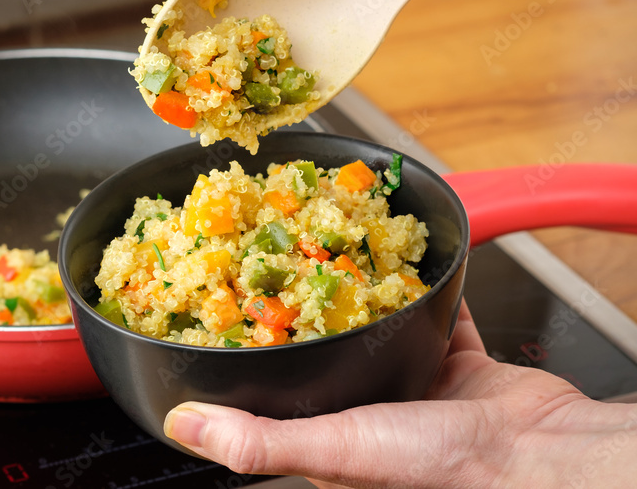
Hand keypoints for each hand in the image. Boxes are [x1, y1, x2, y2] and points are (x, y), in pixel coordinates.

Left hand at [163, 300, 636, 487]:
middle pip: (322, 345)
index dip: (247, 349)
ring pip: (372, 324)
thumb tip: (182, 426)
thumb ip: (257, 436)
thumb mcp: (332, 449)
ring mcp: (410, 380)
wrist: (536, 453)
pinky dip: (420, 290)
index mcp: (326, 430)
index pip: (273, 384)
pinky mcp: (455, 360)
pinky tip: (404, 261)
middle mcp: (364, 404)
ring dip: (355, 293)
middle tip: (275, 262)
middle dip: (300, 308)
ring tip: (331, 254)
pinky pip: (432, 314)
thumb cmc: (437, 465)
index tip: (223, 308)